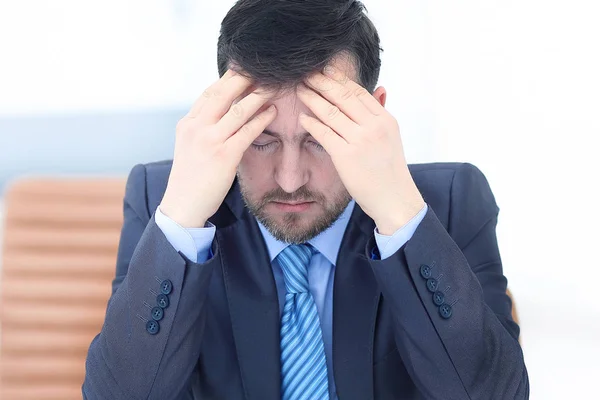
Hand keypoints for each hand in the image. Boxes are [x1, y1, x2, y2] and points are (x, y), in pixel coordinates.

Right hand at [160, 70, 276, 226]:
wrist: (182, 205)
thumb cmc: (190, 178)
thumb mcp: (190, 145)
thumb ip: (204, 127)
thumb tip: (224, 112)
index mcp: (188, 123)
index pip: (210, 93)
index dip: (229, 78)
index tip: (245, 68)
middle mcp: (197, 127)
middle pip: (223, 93)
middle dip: (245, 78)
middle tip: (263, 68)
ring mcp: (210, 140)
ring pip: (238, 109)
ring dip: (258, 95)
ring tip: (274, 86)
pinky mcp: (224, 156)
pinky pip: (247, 131)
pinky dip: (262, 119)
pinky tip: (272, 112)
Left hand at [297, 67, 424, 234]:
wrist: (393, 197)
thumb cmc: (389, 169)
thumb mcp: (391, 136)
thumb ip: (381, 112)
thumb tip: (380, 88)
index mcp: (385, 119)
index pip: (358, 92)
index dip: (339, 79)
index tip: (325, 70)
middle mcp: (374, 127)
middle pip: (343, 97)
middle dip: (322, 83)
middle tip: (306, 74)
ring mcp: (360, 140)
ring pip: (330, 112)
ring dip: (312, 99)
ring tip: (300, 91)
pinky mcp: (345, 155)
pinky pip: (324, 133)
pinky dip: (311, 123)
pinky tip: (302, 118)